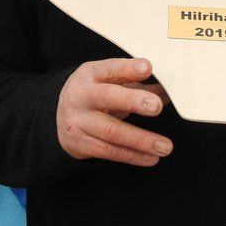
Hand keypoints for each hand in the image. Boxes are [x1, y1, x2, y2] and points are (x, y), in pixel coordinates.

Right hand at [55, 58, 172, 166]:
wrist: (57, 117)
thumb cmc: (93, 96)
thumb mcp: (109, 84)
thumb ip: (137, 86)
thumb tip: (168, 90)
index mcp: (90, 75)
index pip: (109, 69)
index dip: (128, 68)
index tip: (147, 68)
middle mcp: (82, 96)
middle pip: (107, 97)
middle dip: (133, 101)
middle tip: (156, 106)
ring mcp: (79, 121)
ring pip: (111, 131)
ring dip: (141, 139)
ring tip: (164, 146)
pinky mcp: (80, 143)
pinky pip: (109, 151)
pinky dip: (133, 156)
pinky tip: (151, 157)